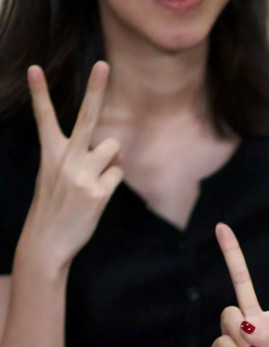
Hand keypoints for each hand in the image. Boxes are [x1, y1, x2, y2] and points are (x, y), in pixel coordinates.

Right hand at [24, 61, 122, 269]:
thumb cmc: (54, 207)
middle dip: (95, 90)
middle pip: (86, 119)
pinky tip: (97, 196)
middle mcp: (66, 160)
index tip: (34, 68)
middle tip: (103, 64)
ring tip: (93, 179)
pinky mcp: (98, 194)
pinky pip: (117, 175)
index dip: (39, 93)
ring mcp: (82, 176)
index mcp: (50, 153)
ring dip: (110, 160)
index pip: (44, 118)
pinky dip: (111, 182)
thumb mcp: (55, 177)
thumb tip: (115, 150)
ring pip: (112, 148)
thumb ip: (81, 158)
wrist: (47, 241)